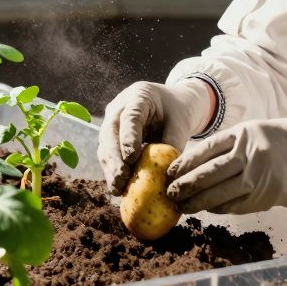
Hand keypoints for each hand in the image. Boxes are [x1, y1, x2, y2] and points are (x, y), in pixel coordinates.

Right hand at [98, 80, 212, 194]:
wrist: (172, 103)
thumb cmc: (178, 111)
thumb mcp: (181, 123)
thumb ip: (173, 143)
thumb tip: (166, 172)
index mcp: (139, 96)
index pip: (129, 117)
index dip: (128, 138)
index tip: (131, 158)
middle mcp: (119, 107)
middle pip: (110, 132)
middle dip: (114, 158)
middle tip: (122, 178)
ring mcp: (112, 121)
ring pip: (105, 145)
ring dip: (110, 168)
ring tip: (117, 188)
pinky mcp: (111, 136)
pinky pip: (108, 154)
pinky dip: (112, 170)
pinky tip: (118, 188)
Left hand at [165, 117, 286, 214]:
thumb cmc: (284, 140)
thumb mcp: (255, 131)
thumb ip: (230, 145)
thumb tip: (196, 164)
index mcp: (244, 134)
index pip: (206, 150)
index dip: (185, 163)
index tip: (170, 172)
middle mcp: (250, 154)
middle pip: (209, 173)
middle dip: (186, 185)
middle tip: (170, 193)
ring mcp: (260, 176)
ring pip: (220, 193)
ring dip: (198, 202)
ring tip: (183, 206)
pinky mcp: (270, 195)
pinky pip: (237, 205)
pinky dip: (220, 208)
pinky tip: (209, 209)